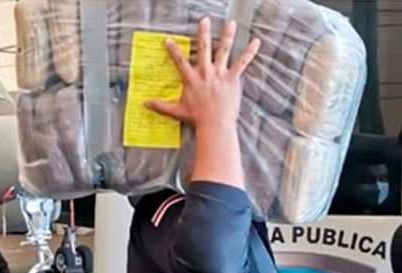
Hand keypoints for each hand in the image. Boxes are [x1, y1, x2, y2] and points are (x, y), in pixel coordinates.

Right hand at [146, 18, 260, 129]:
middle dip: (203, 33)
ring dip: (227, 35)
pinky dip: (250, 52)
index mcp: (191, 78)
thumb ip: (160, 106)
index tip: (168, 40)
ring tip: (231, 23)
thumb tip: (144, 105)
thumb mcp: (176, 111)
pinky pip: (242, 62)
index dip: (173, 50)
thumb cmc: (197, 119)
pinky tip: (256, 42)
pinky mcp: (232, 78)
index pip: (180, 60)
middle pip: (204, 48)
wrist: (215, 124)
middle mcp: (205, 72)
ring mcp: (219, 74)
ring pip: (224, 50)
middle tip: (204, 20)